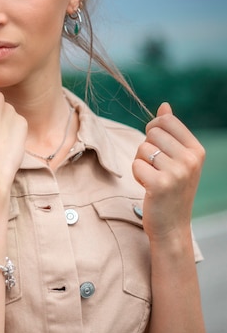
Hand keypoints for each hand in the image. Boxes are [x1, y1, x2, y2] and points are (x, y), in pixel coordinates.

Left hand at [132, 102, 204, 242]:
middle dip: (147, 148)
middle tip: (156, 168)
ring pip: (142, 148)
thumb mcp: (177, 159)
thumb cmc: (172, 190)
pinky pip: (136, 164)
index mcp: (197, 150)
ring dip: (141, 163)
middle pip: (152, 133)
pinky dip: (137, 175)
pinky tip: (148, 187)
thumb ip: (171, 132)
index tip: (158, 148)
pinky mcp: (160, 184)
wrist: (172, 226)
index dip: (154, 130)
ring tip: (153, 178)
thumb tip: (164, 106)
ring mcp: (177, 172)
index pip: (166, 120)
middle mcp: (190, 159)